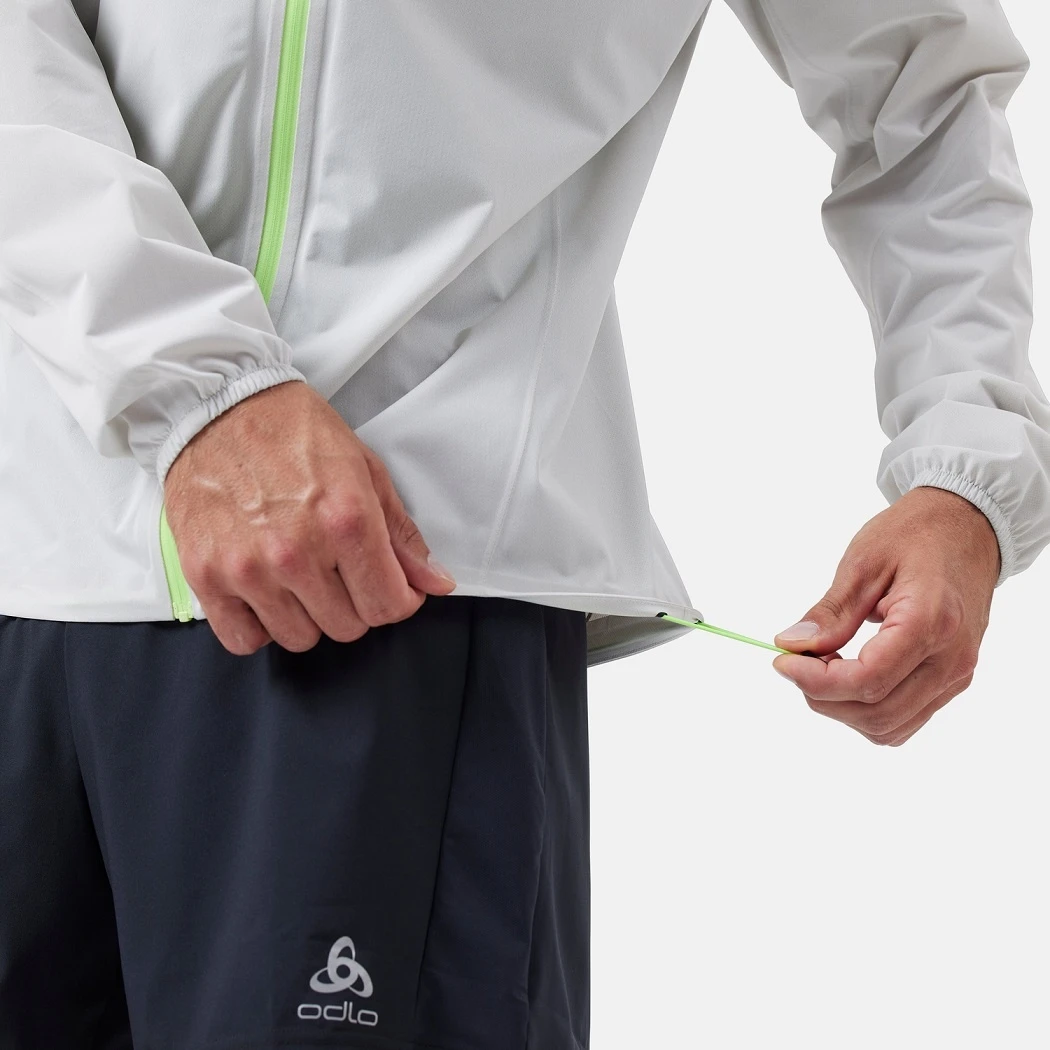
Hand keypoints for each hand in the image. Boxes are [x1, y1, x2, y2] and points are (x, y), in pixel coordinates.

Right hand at [162, 379, 456, 654]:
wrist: (216, 405)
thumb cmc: (292, 431)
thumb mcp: (364, 470)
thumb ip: (401, 534)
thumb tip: (435, 582)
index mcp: (346, 520)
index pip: (388, 606)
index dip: (397, 599)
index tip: (388, 585)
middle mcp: (297, 551)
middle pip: (347, 627)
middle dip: (355, 604)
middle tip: (341, 572)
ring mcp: (247, 567)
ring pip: (300, 638)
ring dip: (308, 616)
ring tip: (300, 577)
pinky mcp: (205, 574)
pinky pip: (243, 639)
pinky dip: (258, 626)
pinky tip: (265, 594)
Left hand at [770, 486, 1000, 745]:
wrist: (967, 528)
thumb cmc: (917, 535)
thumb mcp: (864, 561)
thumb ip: (831, 611)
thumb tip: (792, 645)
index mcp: (931, 622)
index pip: (868, 679)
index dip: (816, 680)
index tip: (782, 660)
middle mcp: (951, 659)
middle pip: (876, 712)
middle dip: (822, 696)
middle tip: (796, 659)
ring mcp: (956, 675)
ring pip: (889, 727)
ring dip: (842, 708)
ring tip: (821, 665)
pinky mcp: (952, 681)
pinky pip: (904, 719)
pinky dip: (866, 710)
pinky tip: (847, 675)